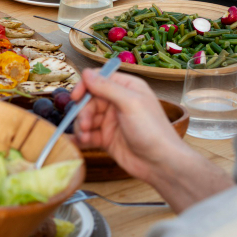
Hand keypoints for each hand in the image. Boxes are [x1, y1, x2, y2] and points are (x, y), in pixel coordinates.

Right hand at [71, 68, 188, 183]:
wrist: (160, 163)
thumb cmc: (152, 131)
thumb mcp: (130, 103)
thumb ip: (107, 87)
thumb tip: (86, 72)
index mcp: (127, 88)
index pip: (99, 79)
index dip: (85, 86)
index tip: (76, 97)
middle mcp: (118, 102)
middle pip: (89, 100)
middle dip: (83, 111)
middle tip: (84, 124)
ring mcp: (111, 121)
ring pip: (86, 117)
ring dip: (81, 126)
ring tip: (85, 137)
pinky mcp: (106, 138)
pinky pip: (88, 133)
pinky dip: (82, 137)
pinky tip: (82, 142)